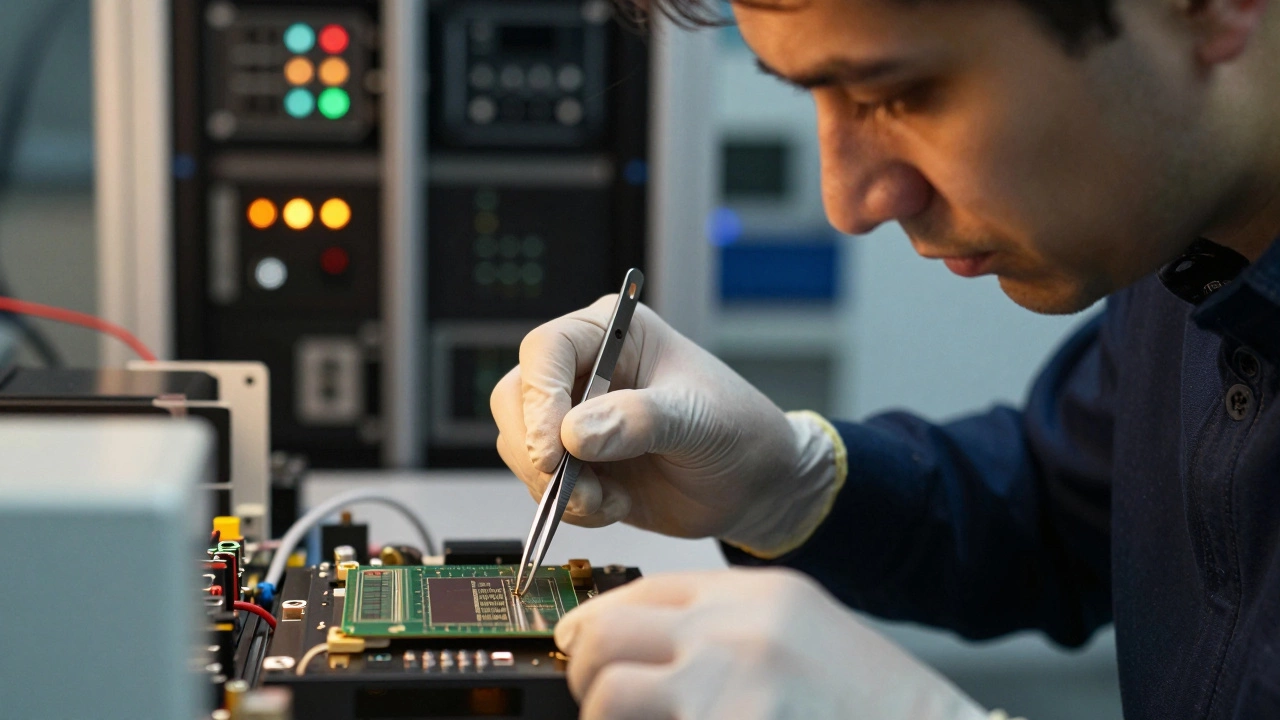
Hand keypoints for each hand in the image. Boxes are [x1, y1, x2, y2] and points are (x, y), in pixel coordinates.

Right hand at [490, 296, 838, 550]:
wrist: (756, 486)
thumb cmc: (738, 431)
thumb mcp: (698, 421)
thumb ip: (639, 420)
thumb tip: (574, 435)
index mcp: (613, 335)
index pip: (547, 349)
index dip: (540, 398)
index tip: (553, 448)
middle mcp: (584, 371)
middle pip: (516, 398)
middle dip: (537, 451)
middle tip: (573, 486)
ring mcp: (575, 418)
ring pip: (520, 447)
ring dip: (555, 486)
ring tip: (609, 500)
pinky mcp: (575, 463)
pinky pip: (540, 485)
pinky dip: (570, 506)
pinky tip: (615, 505)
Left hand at [555, 568, 989, 719]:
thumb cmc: (873, 704)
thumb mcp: (802, 634)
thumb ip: (726, 628)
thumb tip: (641, 642)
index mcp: (758, 595)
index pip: (642, 591)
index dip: (595, 622)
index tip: (577, 646)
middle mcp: (734, 633)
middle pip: (606, 637)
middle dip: (586, 673)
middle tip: (595, 696)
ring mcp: (723, 691)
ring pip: (608, 697)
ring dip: (605, 715)